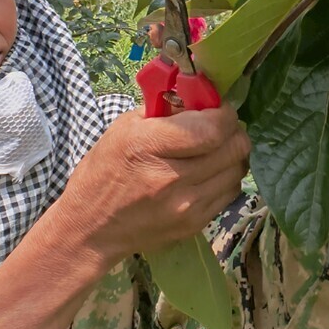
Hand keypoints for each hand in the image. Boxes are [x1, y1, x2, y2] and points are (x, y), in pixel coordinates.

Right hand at [56, 105, 249, 263]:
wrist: (90, 230)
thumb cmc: (104, 171)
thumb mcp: (125, 127)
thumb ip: (166, 110)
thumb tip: (202, 98)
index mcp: (149, 146)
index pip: (213, 129)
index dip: (225, 114)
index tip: (220, 109)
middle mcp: (172, 178)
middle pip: (234, 148)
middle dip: (234, 131)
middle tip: (221, 128)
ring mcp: (187, 206)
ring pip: (238, 169)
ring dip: (232, 154)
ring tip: (216, 150)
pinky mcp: (195, 224)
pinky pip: (230, 192)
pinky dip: (226, 177)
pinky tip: (209, 173)